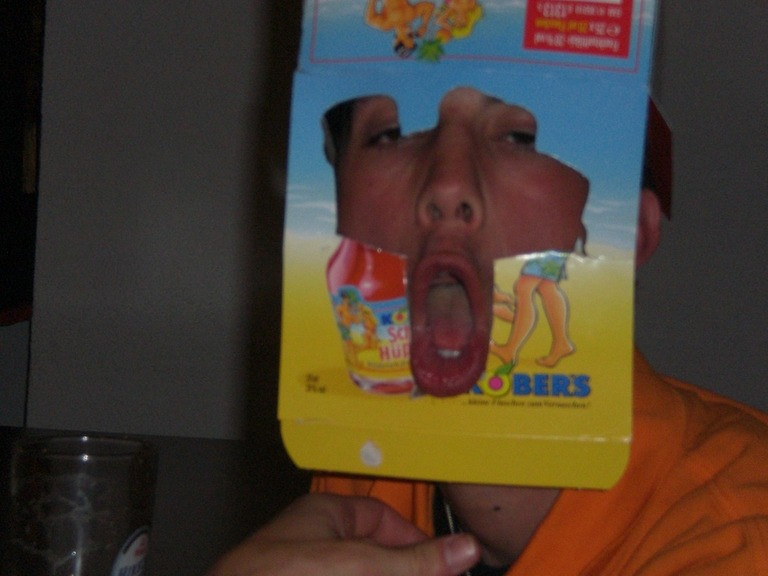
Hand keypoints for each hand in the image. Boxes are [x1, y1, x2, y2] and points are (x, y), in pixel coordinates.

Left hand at [206, 493, 479, 575]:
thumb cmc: (280, 574)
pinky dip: (359, 573)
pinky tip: (368, 575)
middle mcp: (315, 542)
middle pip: (374, 553)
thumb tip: (464, 548)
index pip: (383, 518)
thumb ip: (412, 561)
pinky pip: (336, 572)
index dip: (415, 542)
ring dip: (386, 571)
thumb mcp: (359, 565)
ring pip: (358, 568)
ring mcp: (306, 567)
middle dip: (402, 567)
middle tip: (431, 575)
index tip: (445, 564)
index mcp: (326, 514)